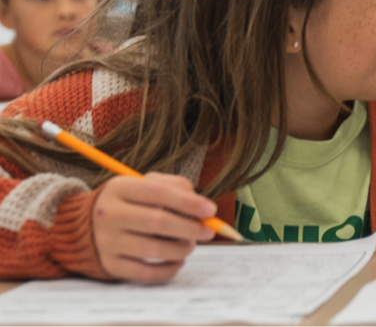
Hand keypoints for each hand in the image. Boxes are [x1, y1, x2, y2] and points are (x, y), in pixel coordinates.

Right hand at [92, 173, 216, 282]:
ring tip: (190, 245)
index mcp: (119, 188)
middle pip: (158, 222)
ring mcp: (106, 241)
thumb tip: (201, 206)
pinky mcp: (109, 264)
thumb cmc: (126, 203)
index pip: (157, 192)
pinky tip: (178, 261)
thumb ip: (173, 186)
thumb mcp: (142, 185)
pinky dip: (168, 270)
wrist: (82, 226)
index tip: (211, 210)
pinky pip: (145, 272)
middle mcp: (109, 214)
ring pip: (153, 249)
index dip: (188, 202)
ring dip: (181, 249)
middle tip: (207, 232)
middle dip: (190, 228)